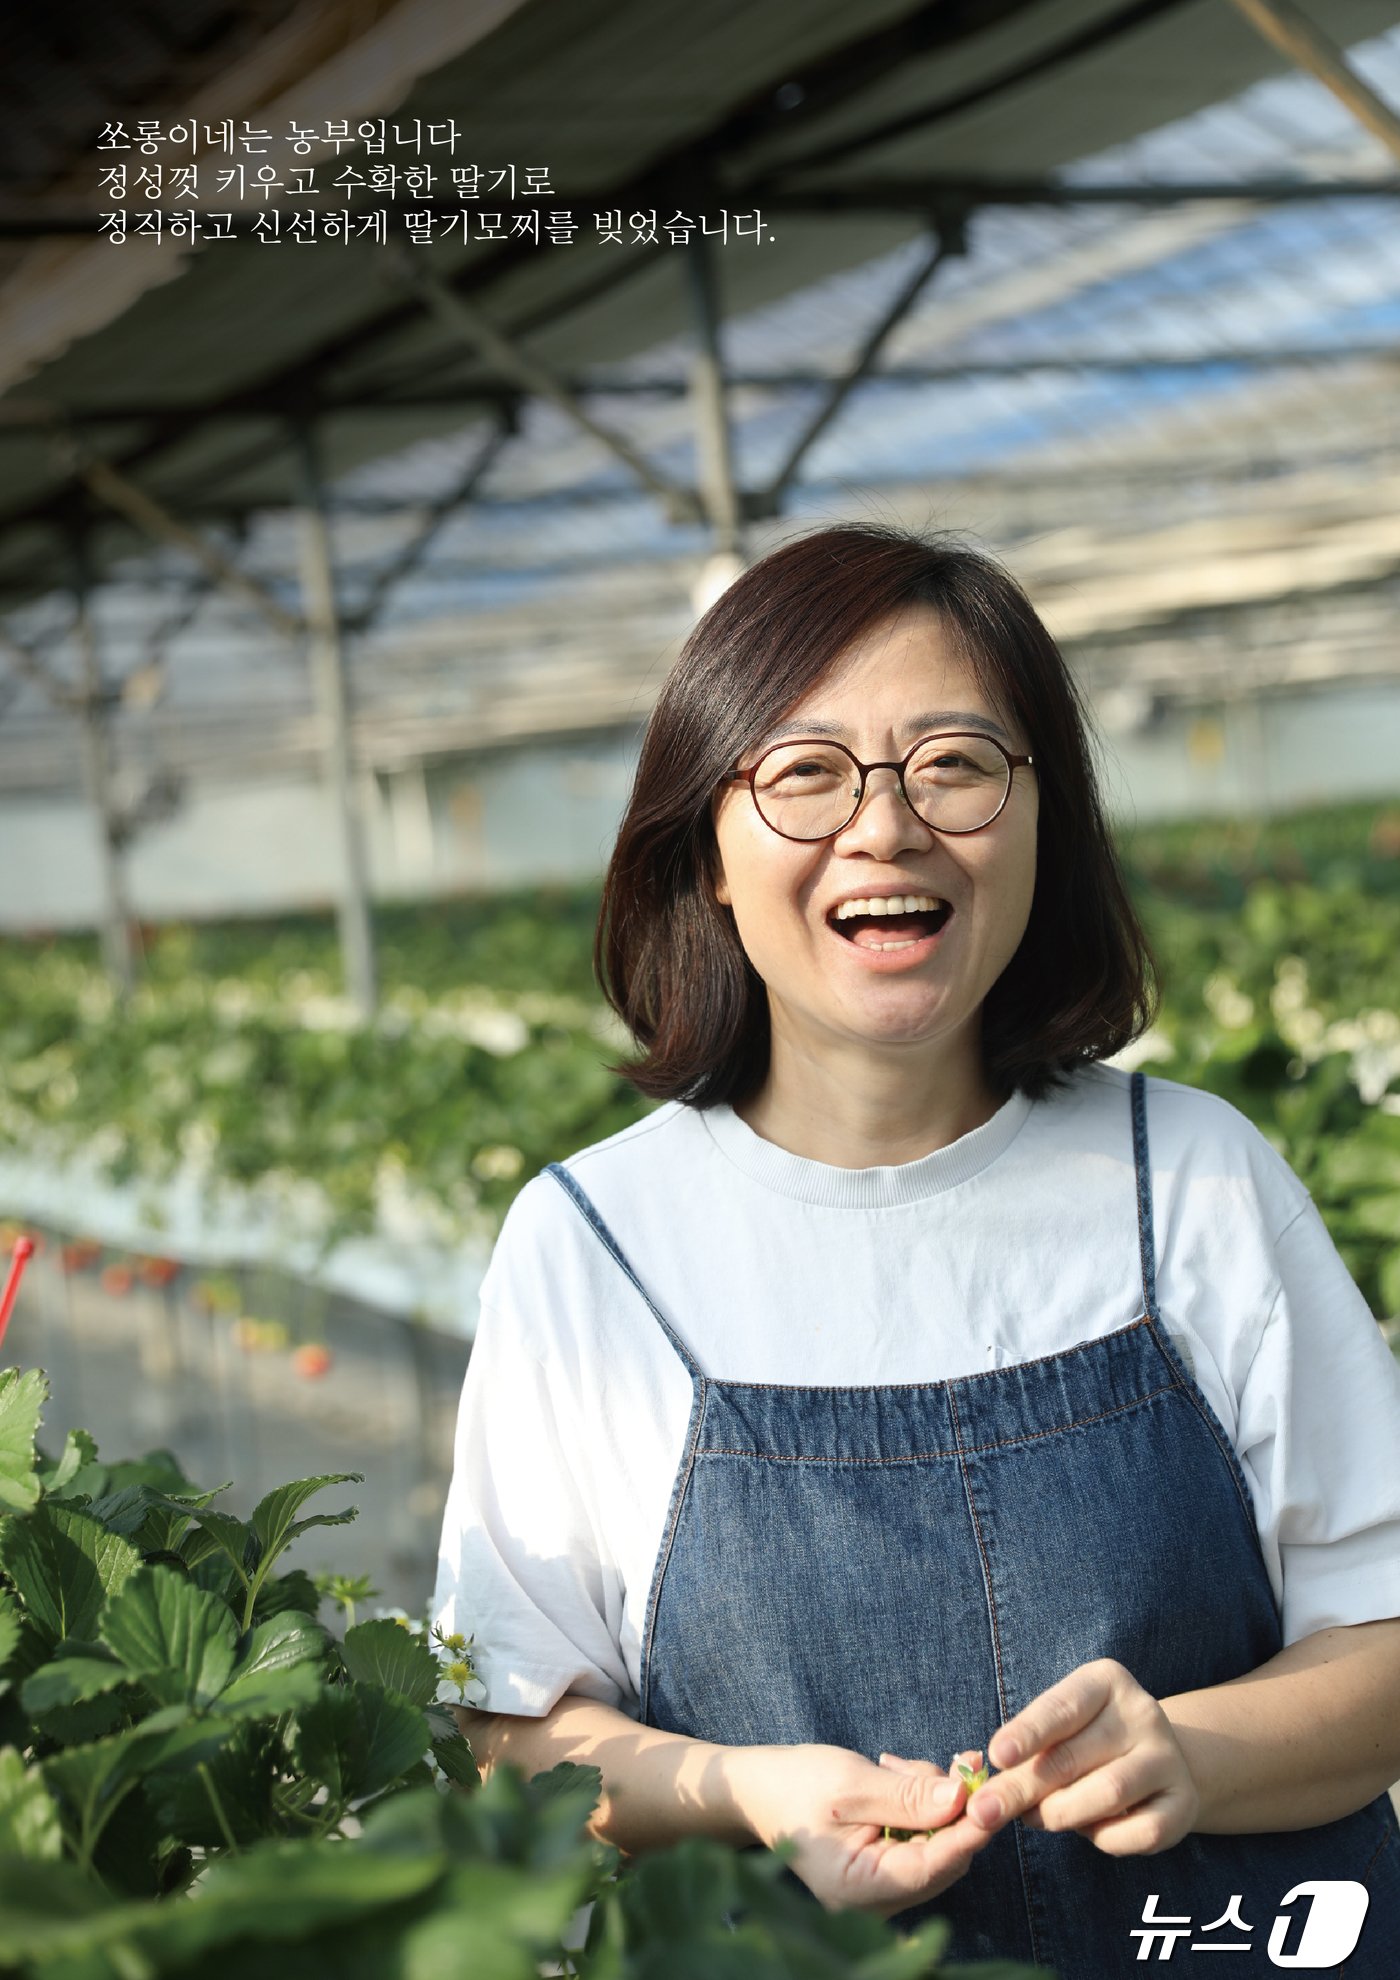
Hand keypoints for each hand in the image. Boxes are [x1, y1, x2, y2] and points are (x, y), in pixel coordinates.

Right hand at [731, 1743, 994, 1918]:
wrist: (760, 1788)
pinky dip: (920, 1805)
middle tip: (957, 1759)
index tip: (994, 1795)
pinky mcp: (883, 1869)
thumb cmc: (796, 1784)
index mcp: (860, 1890)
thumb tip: (962, 1799)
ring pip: (935, 1845)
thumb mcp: (852, 1783)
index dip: (968, 1831)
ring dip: (934, 1800)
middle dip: (952, 1807)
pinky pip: (920, 1840)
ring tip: (899, 1764)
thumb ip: (907, 1796)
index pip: (932, 1867)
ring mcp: (880, 1889)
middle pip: (941, 1858)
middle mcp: (875, 1902)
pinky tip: (899, 1774)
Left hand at [973, 1658, 1199, 1854]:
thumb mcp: (1060, 1729)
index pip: (1061, 1708)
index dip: (1027, 1733)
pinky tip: (1088, 1829)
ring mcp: (1168, 1758)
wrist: (1160, 1761)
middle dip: (1023, 1787)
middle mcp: (1143, 1713)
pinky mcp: (1184, 1804)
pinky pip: (1138, 1832)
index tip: (997, 1755)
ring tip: (1033, 1818)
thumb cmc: (1089, 1740)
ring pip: (1107, 1794)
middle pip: (1073, 1756)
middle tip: (985, 1812)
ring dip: (1059, 1814)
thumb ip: (1029, 1752)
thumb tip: (990, 1794)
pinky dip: (1104, 1838)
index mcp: (1106, 1681)